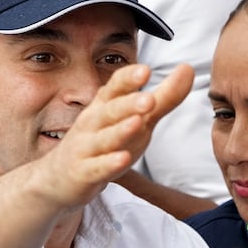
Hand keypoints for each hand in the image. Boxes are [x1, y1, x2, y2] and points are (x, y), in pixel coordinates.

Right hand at [31, 63, 193, 209]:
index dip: (128, 79)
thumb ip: (164, 97)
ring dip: (119, 131)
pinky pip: (97, 168)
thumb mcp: (136, 119)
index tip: (145, 70)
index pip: (115, 87)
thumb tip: (188, 69)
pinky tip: (123, 159)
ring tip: (137, 123)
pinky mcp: (83, 173)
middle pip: (110, 111)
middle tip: (149, 99)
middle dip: (128, 104)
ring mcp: (85, 148)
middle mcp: (92, 123)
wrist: (59, 178)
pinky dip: (109, 164)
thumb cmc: (104, 143)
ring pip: (103, 138)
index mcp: (104, 106)